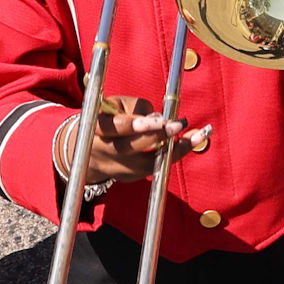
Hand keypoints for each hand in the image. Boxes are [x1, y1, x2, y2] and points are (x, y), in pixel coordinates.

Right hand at [63, 90, 208, 194]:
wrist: (86, 153)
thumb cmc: (107, 120)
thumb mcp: (113, 105)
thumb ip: (135, 107)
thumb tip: (159, 117)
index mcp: (98, 129)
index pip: (116, 128)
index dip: (137, 125)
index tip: (158, 119)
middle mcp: (106, 152)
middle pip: (132, 147)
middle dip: (157, 136)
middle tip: (179, 124)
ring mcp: (118, 168)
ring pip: (149, 163)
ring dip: (175, 149)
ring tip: (197, 135)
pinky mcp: (130, 177)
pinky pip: (156, 168)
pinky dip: (174, 154)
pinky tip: (191, 142)